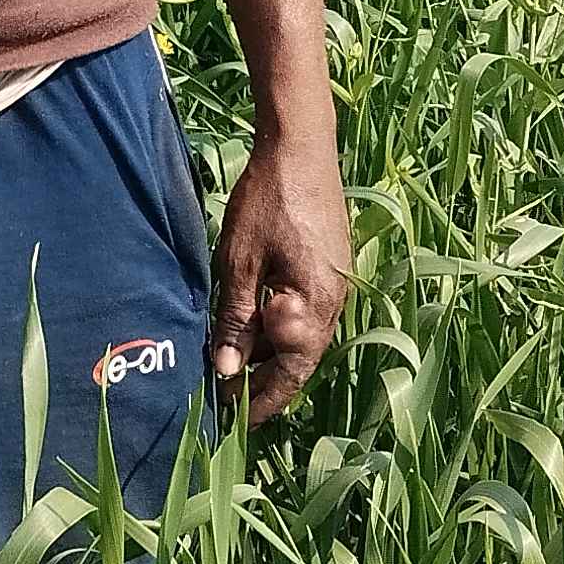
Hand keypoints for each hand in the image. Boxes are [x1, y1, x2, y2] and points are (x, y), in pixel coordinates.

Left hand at [209, 128, 351, 423]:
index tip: (231, 418)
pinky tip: (253, 325)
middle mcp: (334, 303)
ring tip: (233, 367)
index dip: (260, 399)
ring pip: (303, 336)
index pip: (289, 373)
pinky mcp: (331, 267)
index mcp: (314, 307)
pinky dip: (280, 326)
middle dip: (265, 382)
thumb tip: (227, 371)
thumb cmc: (267, 201)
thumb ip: (236, 320)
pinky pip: (306, 312)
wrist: (301, 146)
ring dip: (271, 354)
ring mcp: (336, 284)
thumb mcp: (239, 264)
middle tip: (227, 400)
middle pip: (300, 360)